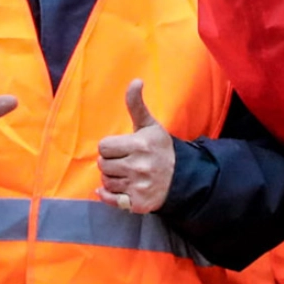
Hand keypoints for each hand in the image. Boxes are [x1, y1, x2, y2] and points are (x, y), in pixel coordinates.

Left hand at [96, 80, 174, 214]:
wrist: (181, 177)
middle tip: (124, 161)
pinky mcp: (138, 203)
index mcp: (139, 145)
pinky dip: (108, 196)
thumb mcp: (149, 125)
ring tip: (126, 174)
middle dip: (110, 162)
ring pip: (105, 182)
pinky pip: (111, 199)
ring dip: (112, 178)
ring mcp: (138, 186)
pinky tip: (115, 190)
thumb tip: (136, 80)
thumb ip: (136, 105)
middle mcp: (138, 167)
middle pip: (102, 165)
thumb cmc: (160, 148)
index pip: (104, 147)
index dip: (110, 147)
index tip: (122, 148)